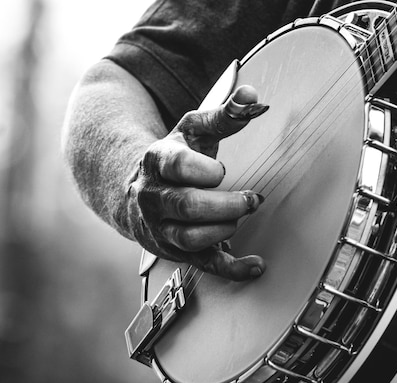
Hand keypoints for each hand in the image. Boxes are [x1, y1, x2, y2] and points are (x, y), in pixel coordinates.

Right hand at [126, 85, 269, 280]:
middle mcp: (153, 197)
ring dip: (224, 228)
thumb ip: (224, 115)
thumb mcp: (193, 132)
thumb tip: (252, 95)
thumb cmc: (174, 158)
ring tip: (241, 216)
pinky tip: (255, 265)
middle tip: (251, 198)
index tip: (221, 170)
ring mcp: (161, 228)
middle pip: (187, 205)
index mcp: (157, 161)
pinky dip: (232, 268)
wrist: (136, 190)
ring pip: (191, 238)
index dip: (204, 169)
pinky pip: (203, 265)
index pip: (176, 165)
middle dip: (226, 204)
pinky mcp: (176, 251)